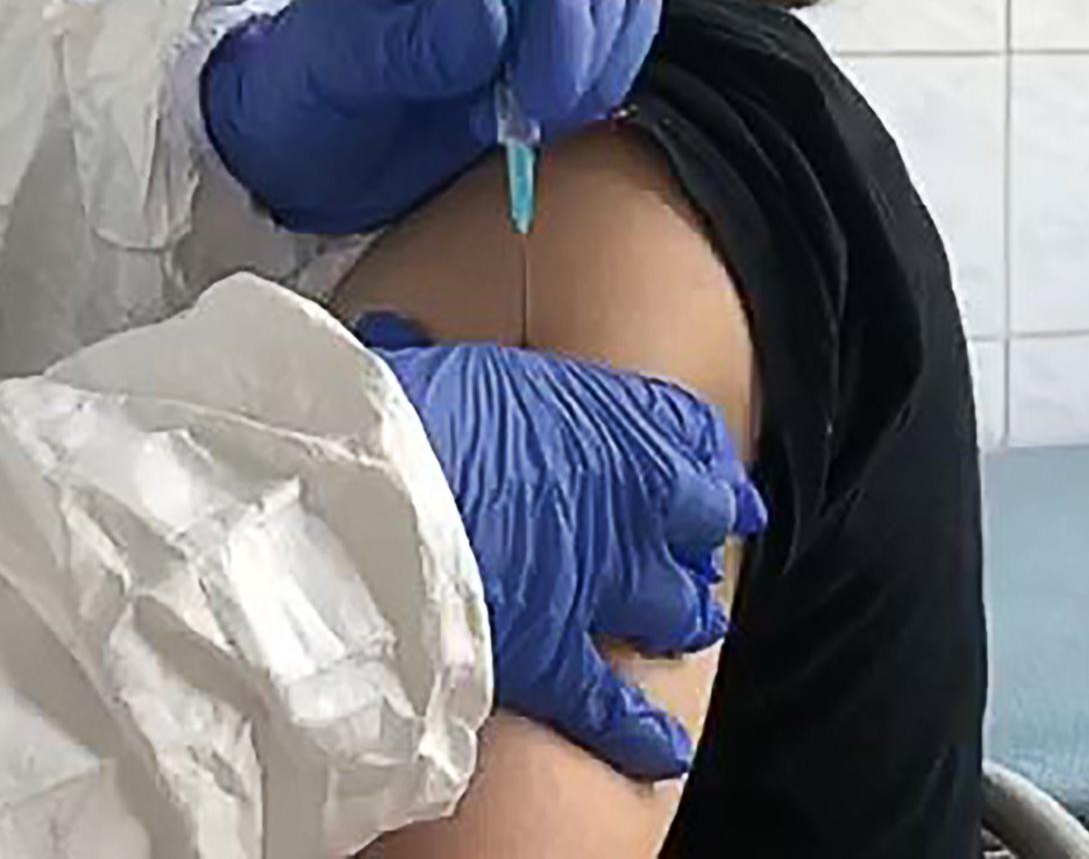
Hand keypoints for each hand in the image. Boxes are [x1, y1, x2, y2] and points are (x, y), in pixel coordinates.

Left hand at [202, 0, 662, 232]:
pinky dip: (593, 95)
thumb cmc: (305, 89)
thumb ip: (414, 42)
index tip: (524, 97)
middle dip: (576, 57)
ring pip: (622, 11)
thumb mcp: (340, 66)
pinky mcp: (547, 46)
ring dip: (590, 78)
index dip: (552, 20)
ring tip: (518, 119)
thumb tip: (496, 13)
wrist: (300, 144)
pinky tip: (531, 123)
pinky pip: (613, 55)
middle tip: (521, 117)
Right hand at [360, 313, 765, 780]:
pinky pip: (617, 707)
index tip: (714, 470)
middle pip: (695, 523)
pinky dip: (643, 732)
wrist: (373, 502)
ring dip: (681, 618)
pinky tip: (662, 748)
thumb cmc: (398, 418)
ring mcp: (600, 586)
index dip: (704, 455)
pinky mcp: (559, 659)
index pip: (686, 432)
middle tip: (693, 552)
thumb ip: (464, 371)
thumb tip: (397, 339)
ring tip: (684, 626)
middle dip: (696, 538)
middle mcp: (626, 504)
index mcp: (605, 421)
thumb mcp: (441, 368)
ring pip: (671, 611)